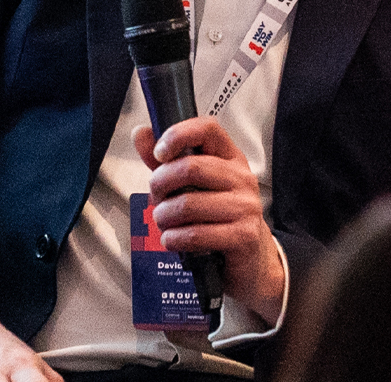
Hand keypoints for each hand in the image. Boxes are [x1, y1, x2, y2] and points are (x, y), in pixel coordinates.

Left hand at [135, 117, 285, 323]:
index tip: (159, 153)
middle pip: (190, 168)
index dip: (178, 135)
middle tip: (156, 199)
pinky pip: (195, 234)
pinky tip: (172, 241)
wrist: (250, 262)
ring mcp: (246, 207)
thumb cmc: (216, 218)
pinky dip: (173, 239)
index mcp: (231, 158)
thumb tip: (140, 133)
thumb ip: (166, 162)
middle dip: (160, 184)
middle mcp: (242, 178)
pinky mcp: (244, 236)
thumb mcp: (193, 187)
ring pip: (188, 204)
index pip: (207, 129)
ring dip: (163, 217)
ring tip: (164, 223)